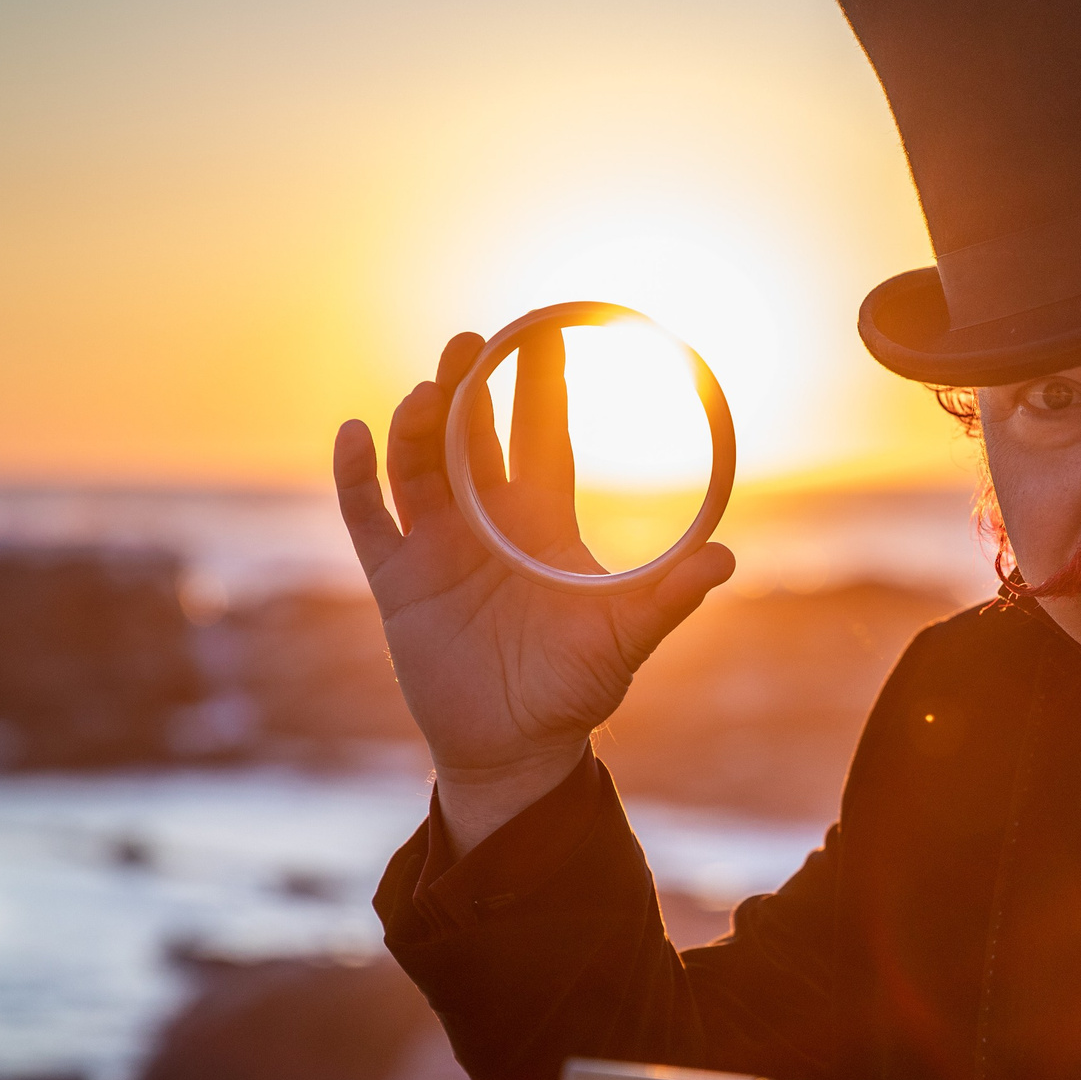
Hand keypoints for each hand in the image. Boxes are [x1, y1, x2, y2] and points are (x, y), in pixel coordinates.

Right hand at [333, 331, 734, 852]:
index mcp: (542, 524)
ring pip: (418, 468)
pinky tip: (355, 434)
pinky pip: (368, 517)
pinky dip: (356, 477)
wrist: (514, 748)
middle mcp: (486, 524)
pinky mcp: (399, 580)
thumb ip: (669, 599)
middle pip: (471, 439)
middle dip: (469, 388)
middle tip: (471, 339)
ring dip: (417, 427)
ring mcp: (437, 547)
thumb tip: (725, 560)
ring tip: (424, 392)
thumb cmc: (575, 691)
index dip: (540, 388)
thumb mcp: (624, 641)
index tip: (542, 330)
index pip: (540, 438)